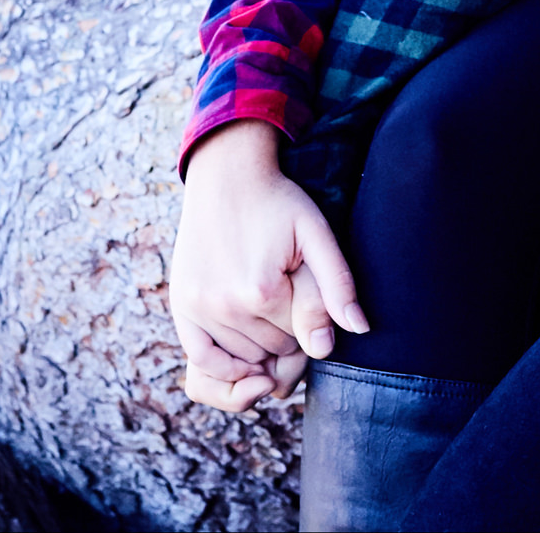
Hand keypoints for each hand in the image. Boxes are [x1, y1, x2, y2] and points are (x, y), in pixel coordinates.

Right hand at [170, 120, 369, 411]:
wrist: (226, 175)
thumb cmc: (278, 202)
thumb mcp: (316, 235)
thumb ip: (337, 286)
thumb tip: (358, 330)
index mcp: (262, 292)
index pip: (301, 341)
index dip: (310, 321)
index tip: (307, 292)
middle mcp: (225, 306)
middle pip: (272, 352)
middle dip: (286, 335)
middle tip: (287, 296)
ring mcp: (198, 308)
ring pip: (243, 359)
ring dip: (259, 344)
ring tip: (265, 305)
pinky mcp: (181, 305)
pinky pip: (202, 359)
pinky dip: (223, 365)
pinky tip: (240, 351)